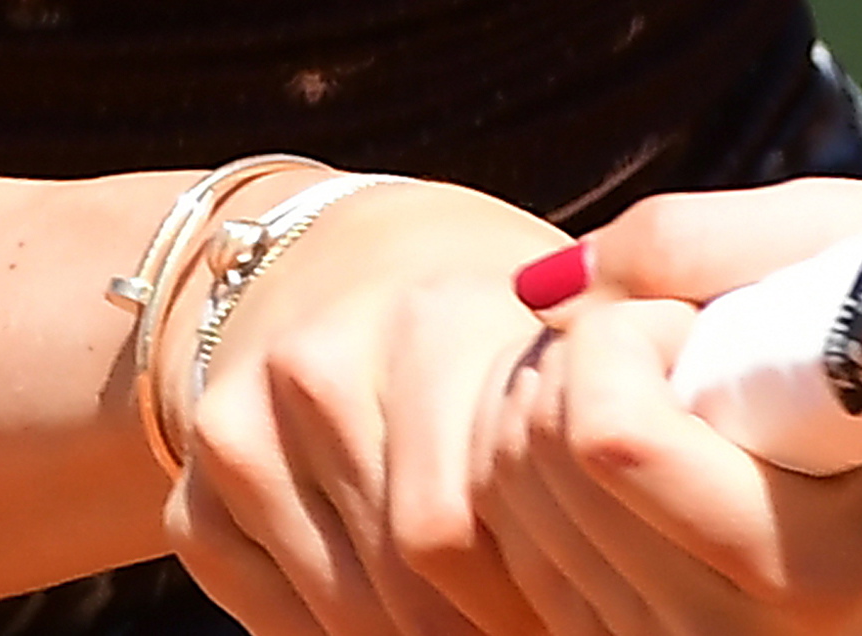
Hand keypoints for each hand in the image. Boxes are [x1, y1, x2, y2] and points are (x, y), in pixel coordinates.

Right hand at [164, 178, 578, 635]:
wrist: (323, 262)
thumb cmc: (475, 317)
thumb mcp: (549, 333)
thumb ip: (602, 414)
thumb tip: (667, 537)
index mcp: (425, 319)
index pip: (459, 528)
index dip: (529, 603)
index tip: (574, 614)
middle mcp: (313, 366)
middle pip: (406, 579)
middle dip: (482, 626)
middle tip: (532, 624)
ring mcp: (238, 429)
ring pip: (347, 612)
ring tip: (476, 614)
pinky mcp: (193, 491)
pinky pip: (277, 621)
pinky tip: (395, 610)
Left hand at [477, 182, 861, 635]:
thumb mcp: (856, 251)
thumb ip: (702, 241)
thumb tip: (554, 294)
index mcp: (807, 564)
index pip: (609, 436)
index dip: (630, 334)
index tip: (700, 321)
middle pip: (541, 456)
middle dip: (587, 357)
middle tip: (681, 347)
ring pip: (506, 490)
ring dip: (554, 399)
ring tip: (659, 389)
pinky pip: (504, 533)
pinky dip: (536, 458)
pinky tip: (620, 440)